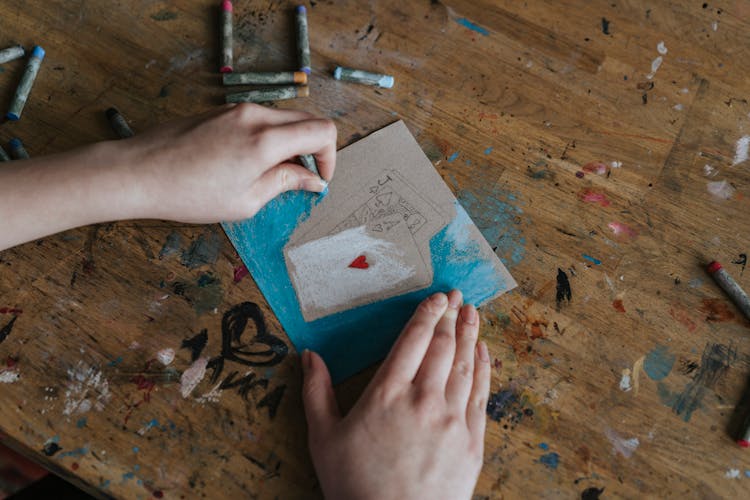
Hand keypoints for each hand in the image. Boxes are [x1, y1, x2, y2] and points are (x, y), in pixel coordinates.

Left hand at [0, 104, 336, 249]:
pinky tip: (252, 163)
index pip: (322, 131)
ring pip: (284, 118)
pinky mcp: (221, 111)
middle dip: (315, 148)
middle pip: (307, 119)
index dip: (330, 157)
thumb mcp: (246, 201)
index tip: (320, 178)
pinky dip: (270, 137)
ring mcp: (237, 109)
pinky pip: (260, 118)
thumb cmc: (189, 194)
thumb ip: (286, 184)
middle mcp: (255, 116)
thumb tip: (312, 180)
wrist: (138, 173)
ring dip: (292, 142)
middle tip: (305, 177)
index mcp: (266, 140)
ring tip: (276, 174)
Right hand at [302, 290, 489, 499]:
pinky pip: (480, 394)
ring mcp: (452, 420)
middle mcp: (423, 400)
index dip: (426, 314)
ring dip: (469, 335)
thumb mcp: (323, 439)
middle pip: (441, 346)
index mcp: (387, 394)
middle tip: (455, 296)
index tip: (435, 298)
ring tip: (472, 313)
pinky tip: (483, 352)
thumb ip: (316, 392)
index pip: (412, 341)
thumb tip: (309, 355)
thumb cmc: (354, 486)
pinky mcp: (471, 441)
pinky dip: (483, 368)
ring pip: (464, 365)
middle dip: (450, 317)